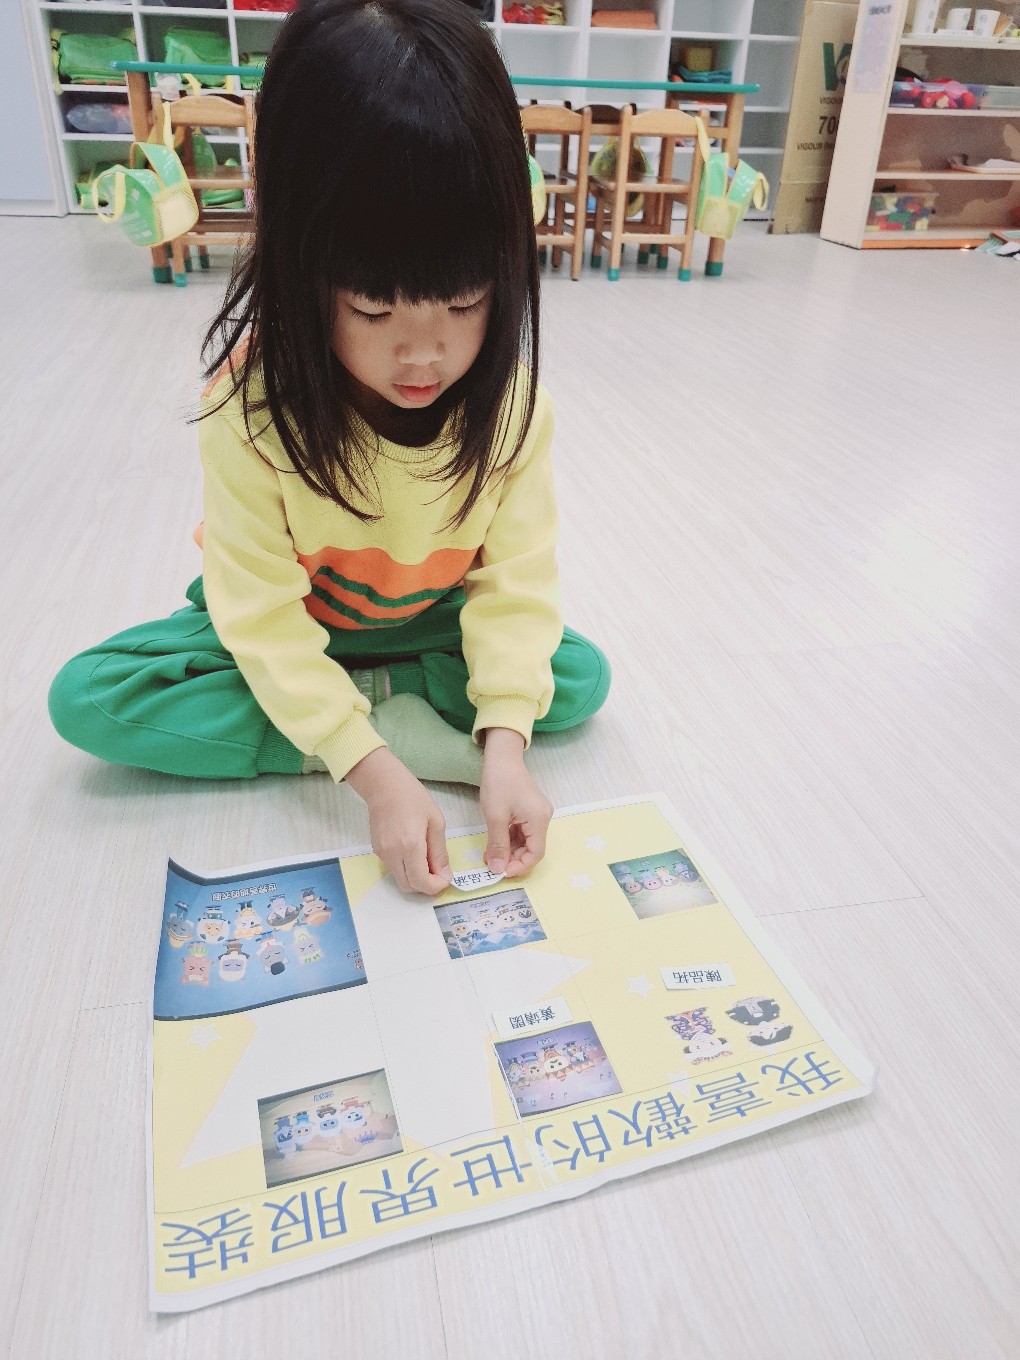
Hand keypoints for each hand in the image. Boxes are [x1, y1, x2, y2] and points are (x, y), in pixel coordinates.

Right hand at [346, 748, 451, 895]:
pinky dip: (406, 868)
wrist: (384, 785)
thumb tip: (445, 875)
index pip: (421, 882)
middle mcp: (392, 854)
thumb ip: (440, 852)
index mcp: (410, 845)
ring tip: (426, 857)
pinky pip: (393, 868)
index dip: (436, 887)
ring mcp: (381, 853)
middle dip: (425, 885)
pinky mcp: (376, 850)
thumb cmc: (414, 798)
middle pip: (408, 887)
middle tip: (438, 871)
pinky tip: (413, 850)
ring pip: (400, 879)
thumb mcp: (436, 822)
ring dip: (415, 877)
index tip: (446, 877)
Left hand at [479, 728, 552, 877]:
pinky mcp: (530, 811)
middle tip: (493, 864)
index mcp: (539, 820)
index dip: (520, 866)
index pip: (536, 853)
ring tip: (491, 855)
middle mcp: (543, 818)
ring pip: (526, 841)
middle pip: (532, 848)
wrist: (501, 757)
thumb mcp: (495, 817)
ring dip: (510, 850)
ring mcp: (538, 814)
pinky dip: (510, 840)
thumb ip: (498, 845)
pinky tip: (495, 843)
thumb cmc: (498, 783)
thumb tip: (497, 869)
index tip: (501, 872)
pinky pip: (523, 832)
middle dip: (513, 859)